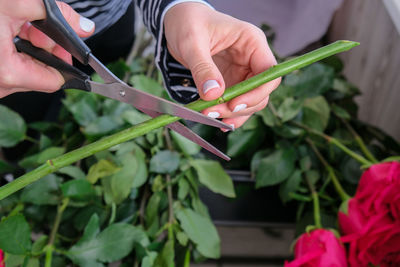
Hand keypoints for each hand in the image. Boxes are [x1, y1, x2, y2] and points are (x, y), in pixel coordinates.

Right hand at [0, 0, 94, 97]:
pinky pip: (10, 69)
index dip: (65, 60)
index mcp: (8, 71)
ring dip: (30, 49)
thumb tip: (84, 27)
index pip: (56, 81)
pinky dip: (15, 52)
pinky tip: (11, 32)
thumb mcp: (17, 2)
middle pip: (41, 76)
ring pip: (25, 71)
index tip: (65, 46)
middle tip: (38, 29)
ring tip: (21, 27)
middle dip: (47, 50)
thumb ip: (58, 15)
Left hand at [164, 2, 280, 129]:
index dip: (256, 92)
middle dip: (240, 107)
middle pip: (261, 91)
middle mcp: (251, 59)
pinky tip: (217, 120)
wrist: (178, 22)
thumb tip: (213, 94)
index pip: (268, 73)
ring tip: (208, 115)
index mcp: (251, 41)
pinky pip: (235, 103)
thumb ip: (202, 68)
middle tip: (212, 112)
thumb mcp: (191, 42)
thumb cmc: (188, 22)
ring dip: (232, 113)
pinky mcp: (231, 83)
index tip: (233, 104)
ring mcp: (242, 73)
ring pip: (250, 101)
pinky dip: (227, 114)